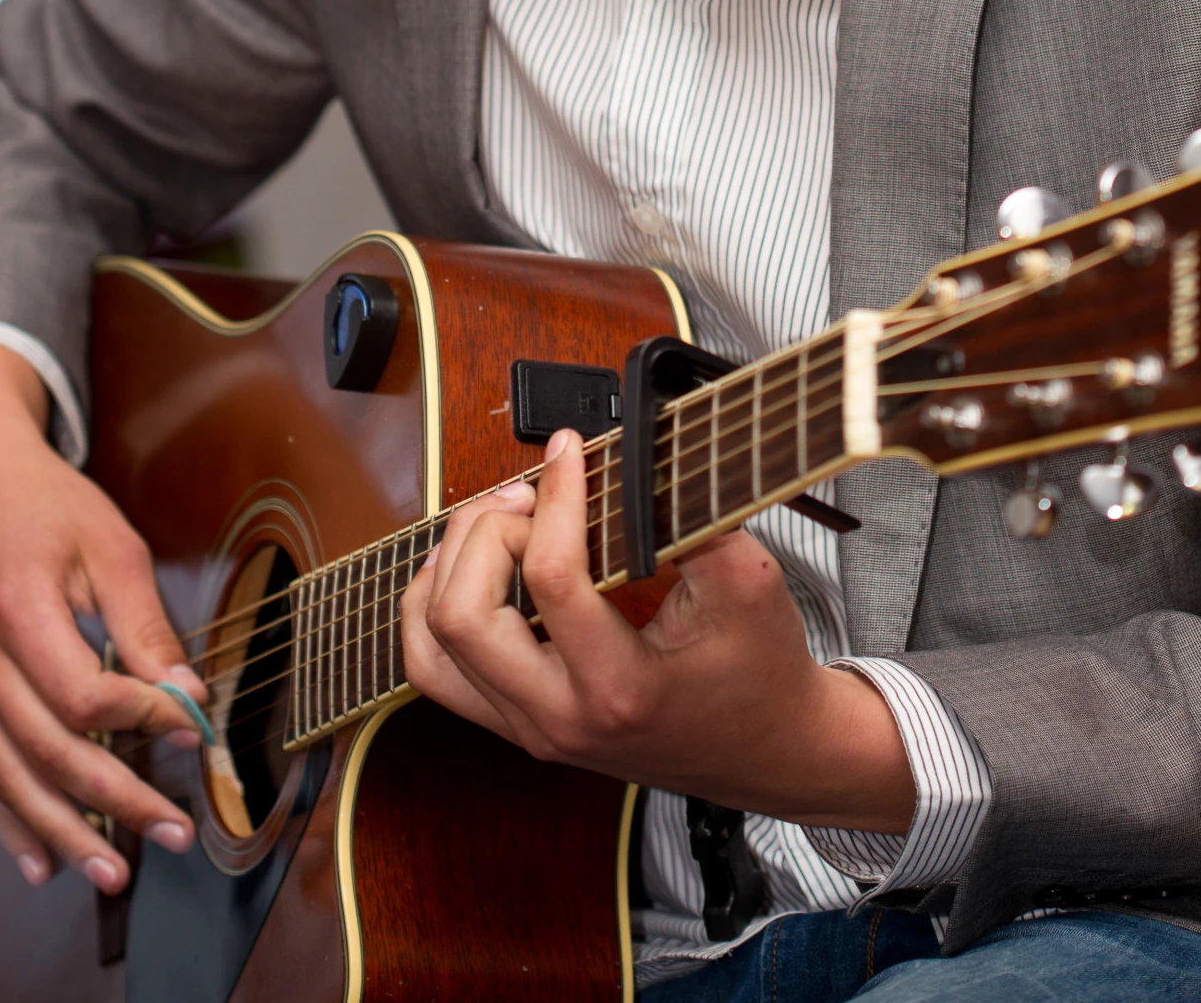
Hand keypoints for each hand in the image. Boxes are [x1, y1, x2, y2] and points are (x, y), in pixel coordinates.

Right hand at [0, 343, 207, 894]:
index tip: (193, 733)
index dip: (143, 723)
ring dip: (65, 832)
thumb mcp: (111, 546)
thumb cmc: (45, 506)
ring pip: (10, 779)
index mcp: (17, 608)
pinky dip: (12, 822)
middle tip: (173, 832)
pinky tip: (44, 860)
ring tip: (115, 871)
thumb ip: (147, 626)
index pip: (83, 694)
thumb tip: (189, 698)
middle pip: (49, 751)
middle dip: (117, 800)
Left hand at [400, 429, 915, 828]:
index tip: (571, 450)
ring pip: (431, 645)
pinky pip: (435, 668)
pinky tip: (471, 564)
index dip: (555, 494)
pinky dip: (434, 606)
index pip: (550, 579)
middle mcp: (559, 718)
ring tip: (501, 523)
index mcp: (620, 689)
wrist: (769, 750)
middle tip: (533, 496)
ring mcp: (530, 728)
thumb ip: (688, 515)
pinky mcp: (517, 724)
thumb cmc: (760, 668)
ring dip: (450, 566)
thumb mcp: (750, 580)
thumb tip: (626, 456)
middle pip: (461, 616)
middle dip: (487, 532)